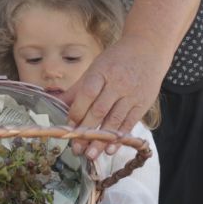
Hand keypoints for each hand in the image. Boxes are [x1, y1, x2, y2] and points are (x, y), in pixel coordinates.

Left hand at [64, 36, 168, 150]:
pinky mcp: (142, 104)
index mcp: (102, 72)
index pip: (87, 94)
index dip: (77, 112)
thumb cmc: (116, 60)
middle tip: (76, 149)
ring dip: (102, 140)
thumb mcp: (95, 68)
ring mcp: (131, 94)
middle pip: (100, 111)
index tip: (69, 127)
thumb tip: (54, 103)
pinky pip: (130, 123)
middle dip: (87, 132)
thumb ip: (76, 89)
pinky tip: (110, 149)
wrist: (148, 49)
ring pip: (114, 121)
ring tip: (91, 155)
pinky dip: (119, 138)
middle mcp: (118, 84)